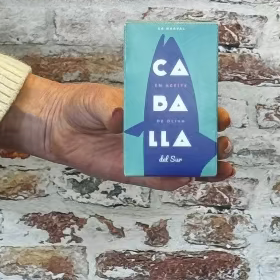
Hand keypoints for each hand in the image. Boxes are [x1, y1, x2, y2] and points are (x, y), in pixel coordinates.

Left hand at [0, 75, 233, 190]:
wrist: (57, 127)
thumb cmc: (81, 105)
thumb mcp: (97, 99)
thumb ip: (112, 107)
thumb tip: (123, 117)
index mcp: (154, 108)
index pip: (190, 111)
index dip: (208, 114)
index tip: (220, 117)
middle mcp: (156, 132)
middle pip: (194, 139)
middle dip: (213, 143)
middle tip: (222, 144)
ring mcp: (147, 154)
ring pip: (184, 162)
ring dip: (204, 166)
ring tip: (222, 169)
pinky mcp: (135, 172)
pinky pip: (160, 179)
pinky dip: (177, 180)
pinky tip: (190, 178)